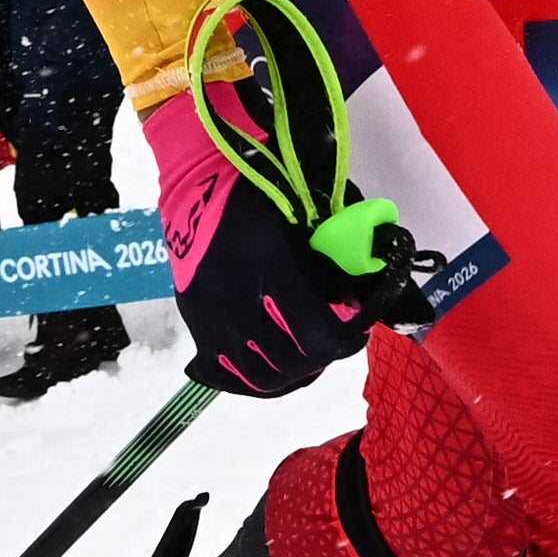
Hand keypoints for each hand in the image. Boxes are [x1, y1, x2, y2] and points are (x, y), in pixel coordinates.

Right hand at [144, 88, 434, 398]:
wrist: (200, 177)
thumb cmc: (262, 191)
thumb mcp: (308, 218)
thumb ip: (335, 258)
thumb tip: (360, 292)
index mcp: (274, 272)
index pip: (321, 334)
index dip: (348, 339)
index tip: (359, 325)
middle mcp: (242, 303)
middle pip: (295, 361)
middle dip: (325, 354)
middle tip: (338, 339)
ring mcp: (214, 318)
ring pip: (263, 376)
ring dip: (294, 371)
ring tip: (310, 356)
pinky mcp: (197, 323)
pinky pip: (229, 373)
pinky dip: (257, 379)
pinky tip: (277, 370)